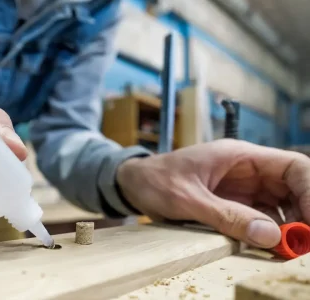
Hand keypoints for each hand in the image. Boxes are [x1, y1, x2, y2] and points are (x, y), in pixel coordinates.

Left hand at [117, 139, 309, 248]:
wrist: (133, 183)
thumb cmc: (155, 180)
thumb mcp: (187, 199)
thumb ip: (226, 215)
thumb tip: (270, 235)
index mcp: (239, 156)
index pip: (293, 166)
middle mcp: (247, 170)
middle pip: (293, 188)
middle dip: (304, 214)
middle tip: (303, 243)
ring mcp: (242, 188)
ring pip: (281, 206)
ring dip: (288, 227)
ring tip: (288, 249)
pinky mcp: (233, 204)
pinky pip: (261, 218)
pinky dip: (269, 233)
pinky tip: (269, 247)